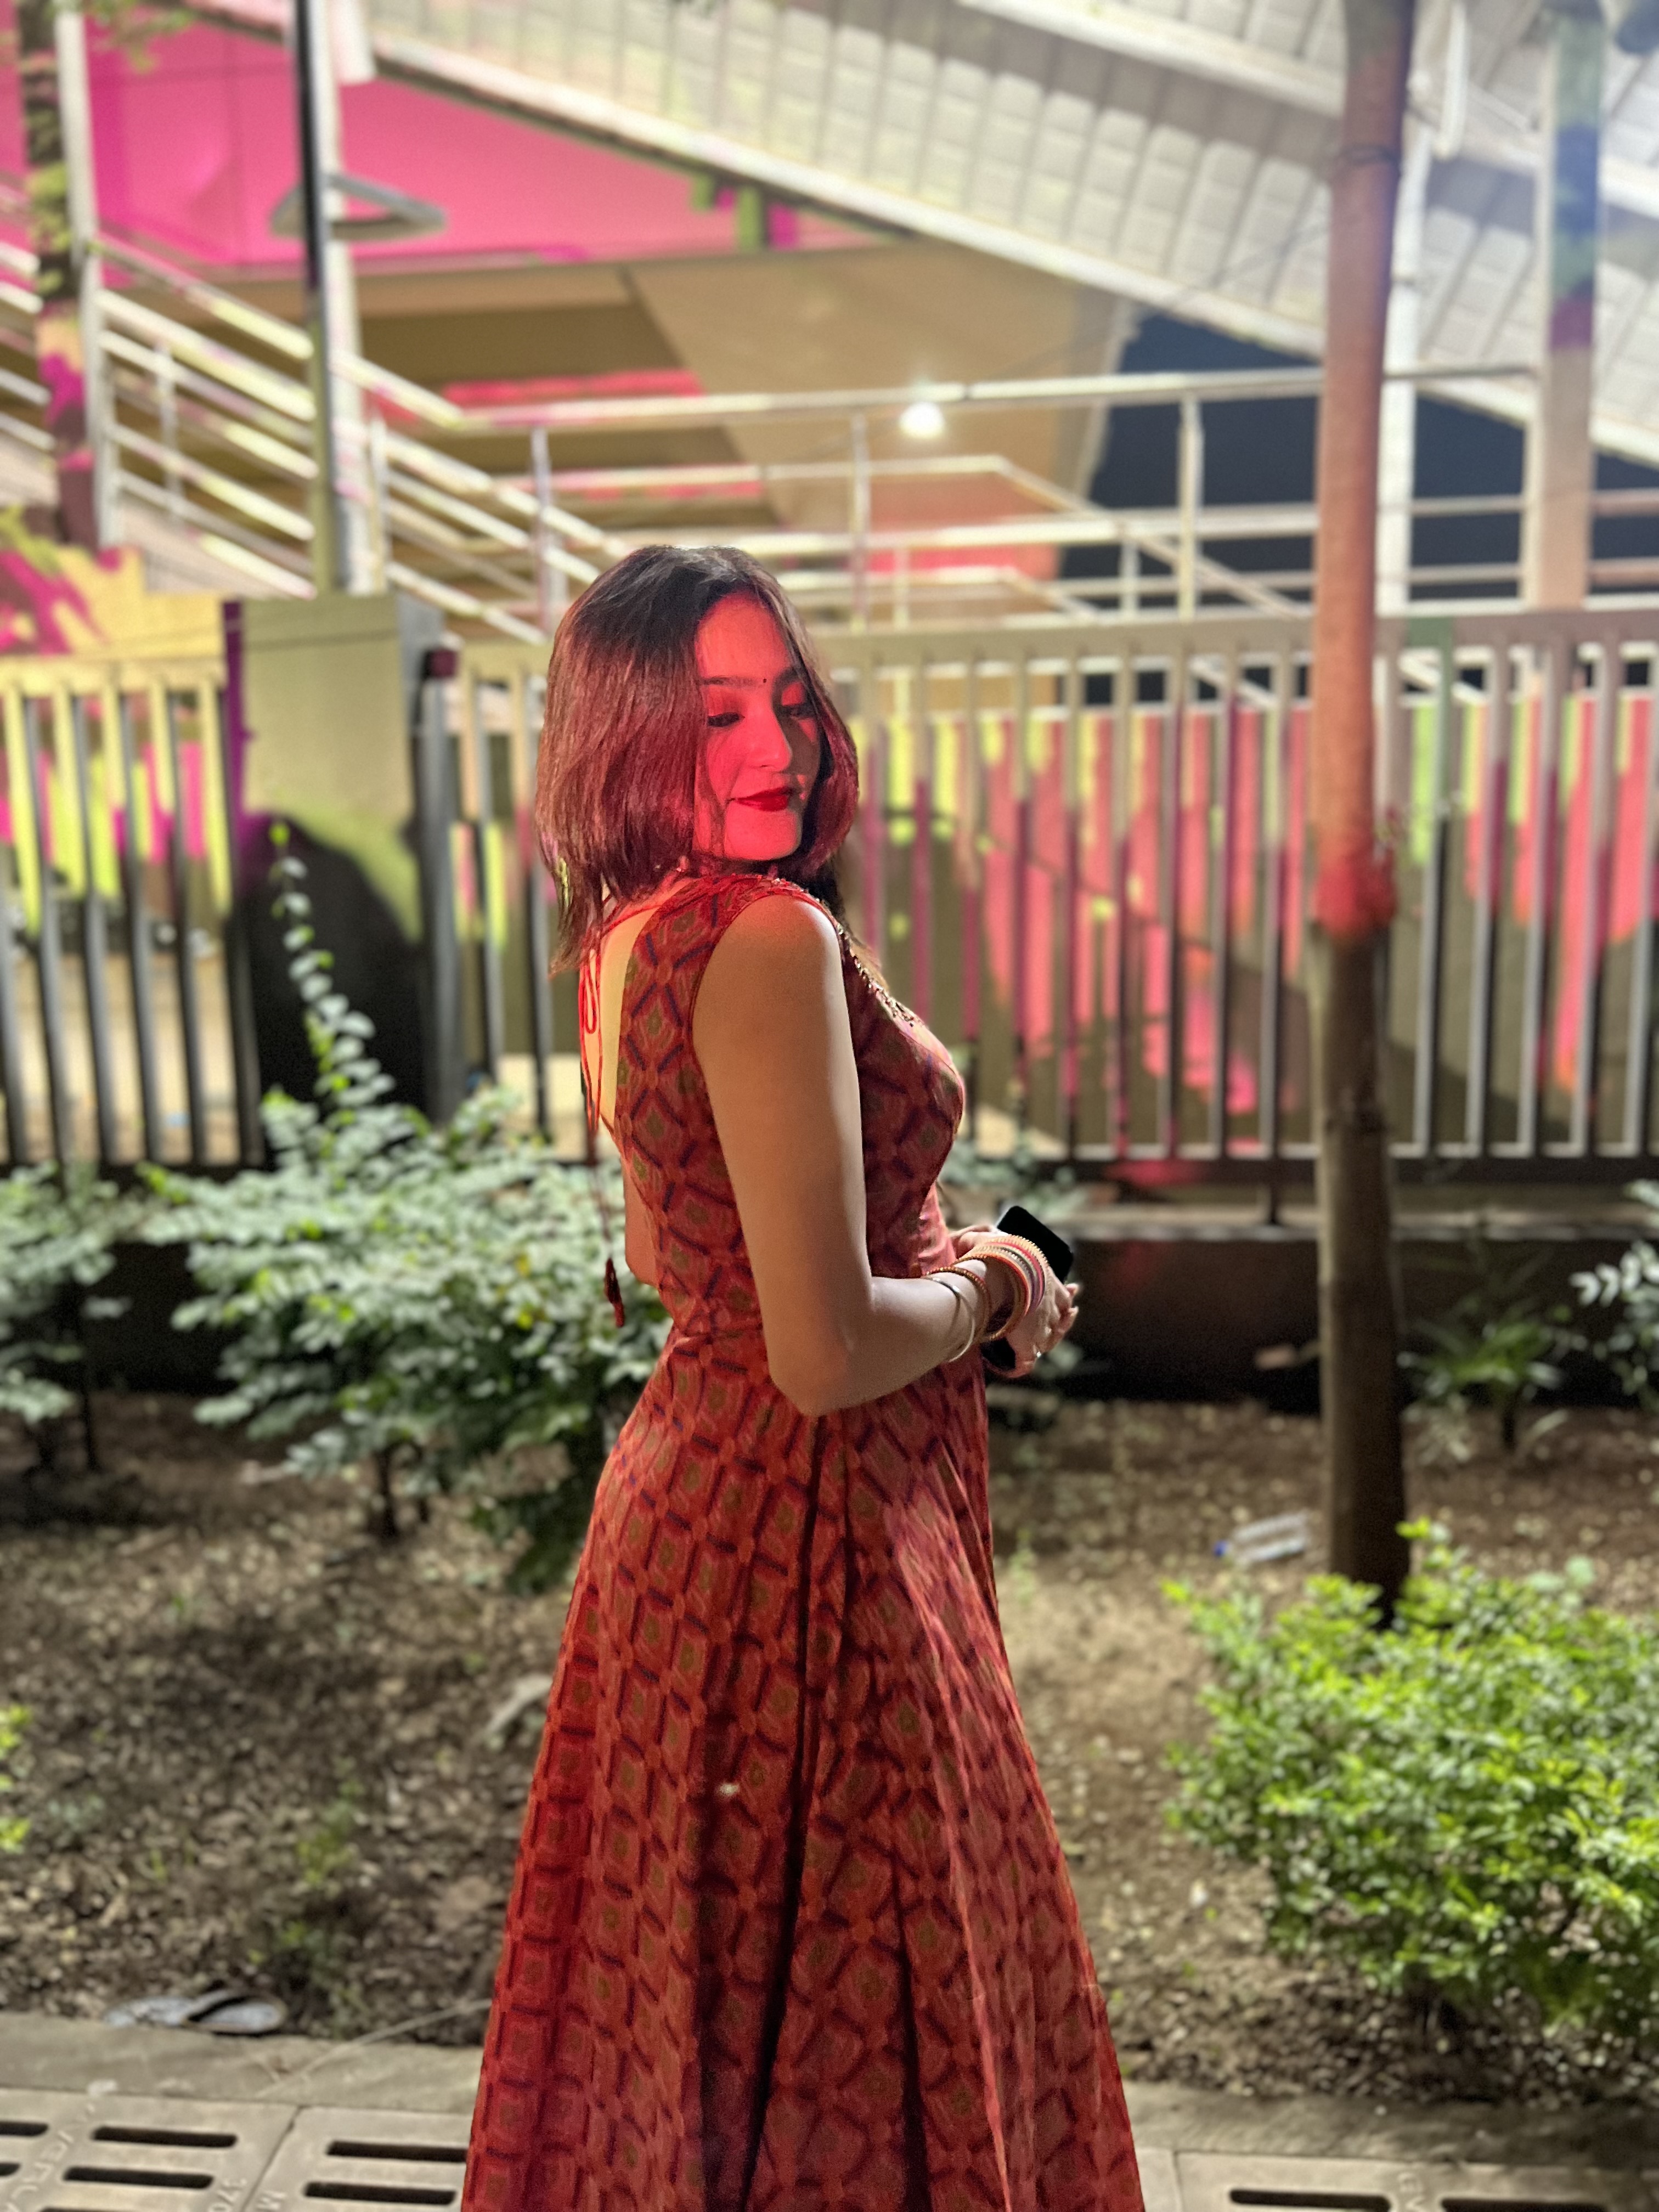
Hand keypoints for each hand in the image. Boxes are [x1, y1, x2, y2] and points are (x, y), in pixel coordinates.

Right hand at [953, 1230, 1080, 1379]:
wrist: (1006, 1268)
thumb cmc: (999, 1250)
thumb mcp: (991, 1237)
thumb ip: (981, 1238)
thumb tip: (969, 1236)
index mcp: (1046, 1278)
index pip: (1063, 1292)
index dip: (1066, 1295)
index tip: (1073, 1291)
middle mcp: (1050, 1302)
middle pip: (1061, 1317)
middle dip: (1062, 1320)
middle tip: (1067, 1317)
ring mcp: (1042, 1324)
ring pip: (1048, 1340)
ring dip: (1042, 1343)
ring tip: (1036, 1344)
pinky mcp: (1029, 1342)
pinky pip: (1026, 1363)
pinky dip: (1017, 1366)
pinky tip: (1010, 1367)